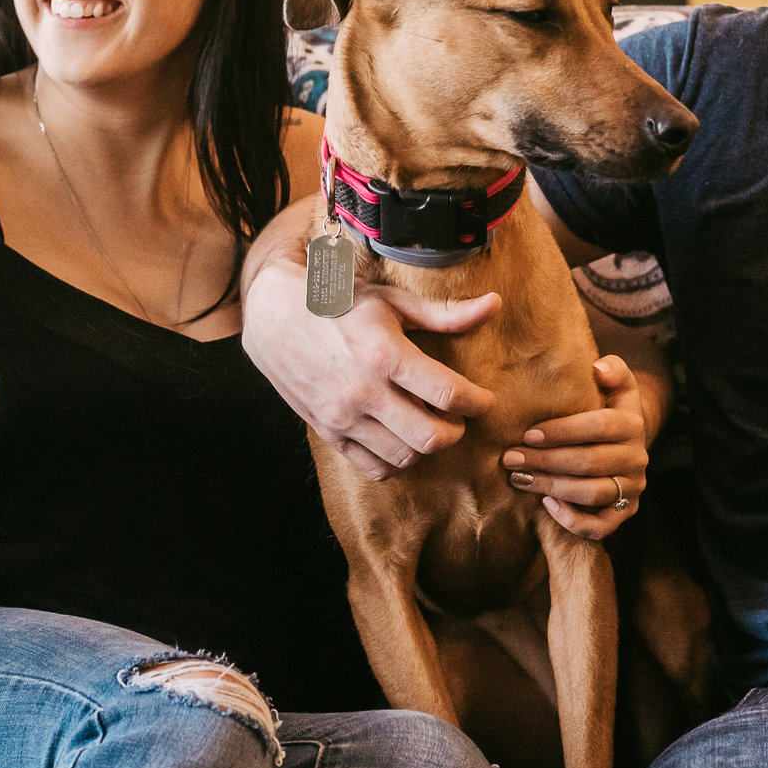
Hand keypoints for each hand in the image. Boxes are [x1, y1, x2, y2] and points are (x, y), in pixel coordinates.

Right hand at [242, 250, 500, 478]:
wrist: (273, 315)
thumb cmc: (338, 303)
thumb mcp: (391, 301)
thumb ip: (444, 313)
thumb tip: (494, 305)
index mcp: (384, 354)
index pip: (448, 394)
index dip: (478, 402)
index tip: (483, 399)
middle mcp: (363, 391)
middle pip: (431, 437)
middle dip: (456, 431)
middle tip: (458, 416)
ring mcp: (343, 417)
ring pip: (405, 457)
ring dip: (426, 446)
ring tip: (428, 423)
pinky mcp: (328, 432)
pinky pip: (373, 467)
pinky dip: (395, 461)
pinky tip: (400, 438)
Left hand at [504, 355, 657, 540]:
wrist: (624, 444)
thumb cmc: (607, 410)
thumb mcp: (615, 386)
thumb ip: (612, 370)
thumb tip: (599, 368)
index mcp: (633, 424)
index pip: (600, 426)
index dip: (563, 430)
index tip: (528, 433)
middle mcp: (637, 458)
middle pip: (589, 462)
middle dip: (546, 461)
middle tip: (510, 458)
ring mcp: (631, 488)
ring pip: (591, 494)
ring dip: (551, 487)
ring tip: (519, 479)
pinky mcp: (624, 513)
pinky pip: (600, 526)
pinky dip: (573, 520)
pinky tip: (546, 505)